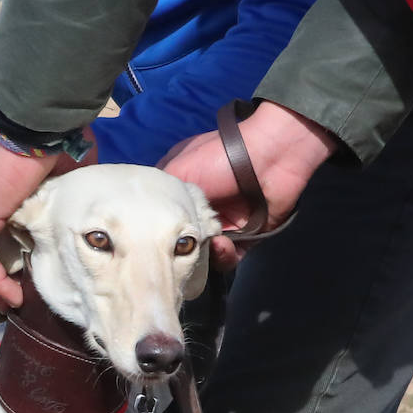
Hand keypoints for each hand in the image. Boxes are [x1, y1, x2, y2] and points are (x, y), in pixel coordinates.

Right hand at [159, 102, 337, 265]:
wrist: (269, 154)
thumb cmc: (218, 157)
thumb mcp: (177, 169)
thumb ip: (159, 196)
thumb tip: (142, 218)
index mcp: (186, 195)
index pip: (168, 222)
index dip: (161, 235)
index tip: (156, 243)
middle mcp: (204, 212)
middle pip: (186, 244)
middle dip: (183, 252)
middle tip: (182, 252)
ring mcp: (226, 225)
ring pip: (207, 256)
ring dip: (207, 257)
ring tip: (212, 245)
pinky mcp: (248, 236)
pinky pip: (232, 258)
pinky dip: (227, 257)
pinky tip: (226, 246)